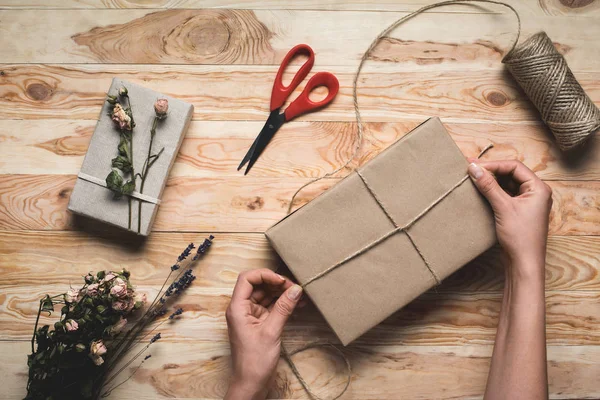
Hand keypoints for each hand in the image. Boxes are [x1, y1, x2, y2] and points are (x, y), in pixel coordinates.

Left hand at [224, 269, 302, 399]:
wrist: (251, 384)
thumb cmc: (254, 362)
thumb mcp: (271, 331)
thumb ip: (284, 308)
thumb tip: (296, 289)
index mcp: (237, 308)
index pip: (247, 279)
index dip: (265, 275)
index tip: (282, 281)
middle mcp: (242, 309)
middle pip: (258, 285)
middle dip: (277, 283)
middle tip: (295, 288)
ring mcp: (251, 316)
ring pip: (266, 295)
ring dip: (282, 293)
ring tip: (300, 295)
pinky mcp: (259, 323)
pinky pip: (271, 306)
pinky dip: (283, 304)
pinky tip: (297, 304)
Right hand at [468, 160, 552, 278]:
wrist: (524, 263)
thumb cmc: (521, 237)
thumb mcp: (503, 208)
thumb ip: (489, 186)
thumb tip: (474, 169)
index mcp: (538, 188)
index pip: (514, 167)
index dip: (494, 165)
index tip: (475, 166)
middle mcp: (535, 193)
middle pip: (511, 174)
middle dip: (491, 171)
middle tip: (470, 169)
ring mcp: (527, 202)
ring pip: (507, 184)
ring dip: (491, 181)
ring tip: (473, 178)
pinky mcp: (519, 211)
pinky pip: (505, 195)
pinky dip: (493, 192)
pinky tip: (480, 191)